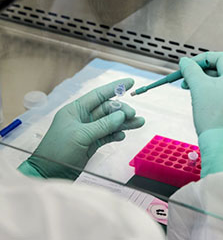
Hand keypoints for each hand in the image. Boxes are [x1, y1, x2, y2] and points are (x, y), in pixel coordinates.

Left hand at [18, 78, 144, 179]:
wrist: (49, 173)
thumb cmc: (58, 150)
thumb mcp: (80, 135)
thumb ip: (102, 125)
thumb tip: (121, 115)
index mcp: (76, 110)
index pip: (98, 95)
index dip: (115, 87)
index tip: (130, 82)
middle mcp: (83, 118)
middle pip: (107, 109)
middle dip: (121, 111)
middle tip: (133, 115)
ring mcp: (89, 130)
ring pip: (110, 123)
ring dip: (124, 123)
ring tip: (139, 123)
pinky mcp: (92, 143)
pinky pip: (108, 135)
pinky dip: (116, 134)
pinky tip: (122, 136)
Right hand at [179, 52, 222, 176]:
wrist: (221, 144)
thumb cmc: (212, 115)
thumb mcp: (198, 87)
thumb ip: (190, 70)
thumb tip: (184, 61)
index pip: (220, 57)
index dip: (201, 59)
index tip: (188, 67)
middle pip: (221, 73)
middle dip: (201, 76)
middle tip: (186, 83)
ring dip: (207, 88)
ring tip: (194, 97)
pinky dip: (216, 100)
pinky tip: (205, 108)